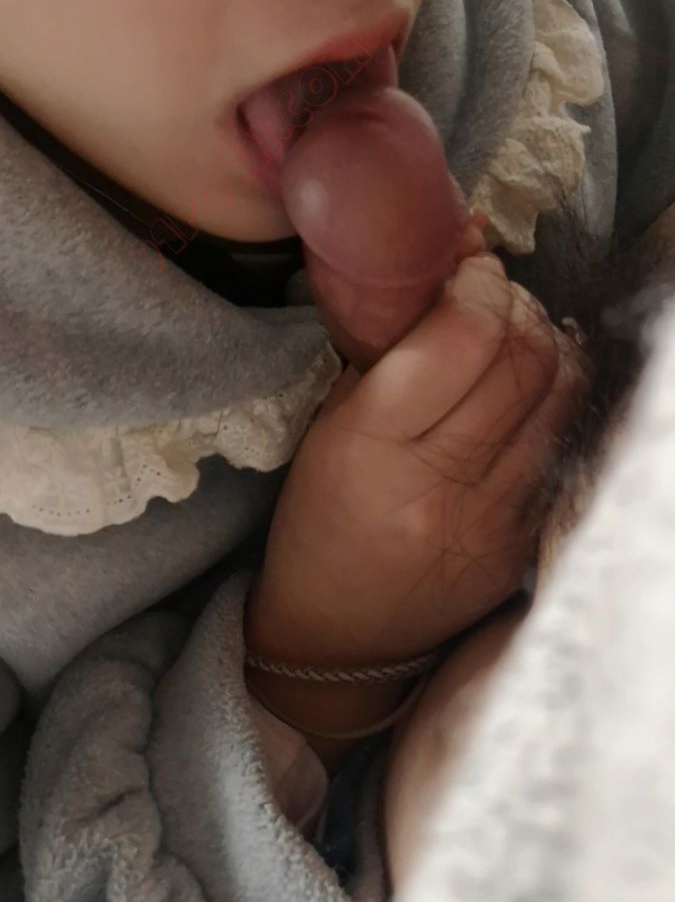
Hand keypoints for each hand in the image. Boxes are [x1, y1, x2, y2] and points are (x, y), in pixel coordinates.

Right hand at [247, 253, 588, 669]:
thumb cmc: (317, 525)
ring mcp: (494, 519)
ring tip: (515, 335)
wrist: (340, 636)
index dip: (479, 281)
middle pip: (525, 356)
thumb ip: (381, 354)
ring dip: (546, 343)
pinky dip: (553, 397)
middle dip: (517, 303)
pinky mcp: (524, 542)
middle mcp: (442, 483)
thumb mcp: (325, 432)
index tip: (469, 265)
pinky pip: (562, 443)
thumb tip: (439, 276)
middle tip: (494, 295)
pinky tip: (525, 390)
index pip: (463, 335)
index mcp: (372, 446)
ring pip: (561, 393)